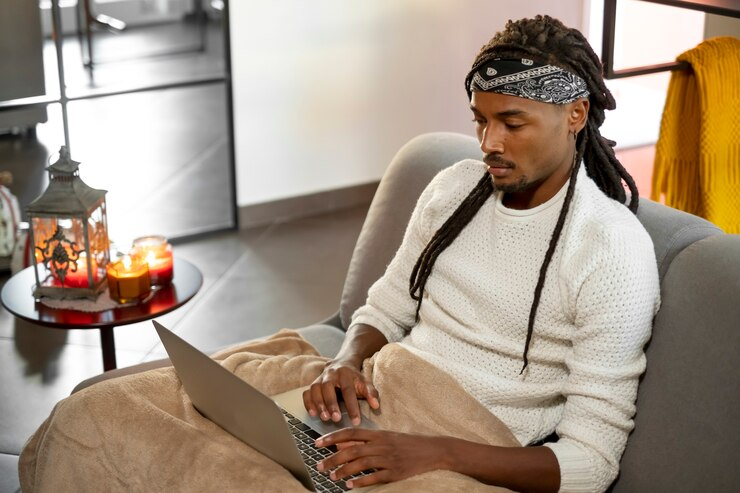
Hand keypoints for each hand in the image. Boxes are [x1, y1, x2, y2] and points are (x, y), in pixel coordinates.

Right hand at [303, 359, 379, 425]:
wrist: (342, 364)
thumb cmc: (354, 378)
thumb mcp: (365, 382)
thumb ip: (371, 393)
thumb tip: (376, 405)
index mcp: (345, 374)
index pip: (348, 390)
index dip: (352, 406)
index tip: (356, 421)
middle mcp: (330, 374)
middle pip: (328, 387)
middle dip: (331, 403)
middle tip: (336, 419)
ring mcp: (320, 378)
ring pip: (315, 389)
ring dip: (318, 404)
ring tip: (324, 418)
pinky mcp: (312, 384)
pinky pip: (306, 392)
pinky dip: (308, 403)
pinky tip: (313, 413)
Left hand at [315, 429, 450, 488]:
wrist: (433, 450)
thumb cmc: (407, 443)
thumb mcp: (387, 437)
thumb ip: (366, 440)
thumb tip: (343, 443)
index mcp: (378, 434)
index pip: (351, 433)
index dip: (333, 437)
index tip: (318, 442)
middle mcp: (382, 445)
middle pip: (352, 450)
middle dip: (333, 458)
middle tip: (319, 466)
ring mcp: (389, 459)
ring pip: (361, 464)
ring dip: (344, 470)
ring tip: (332, 476)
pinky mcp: (395, 472)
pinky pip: (374, 477)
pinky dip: (360, 481)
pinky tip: (350, 485)